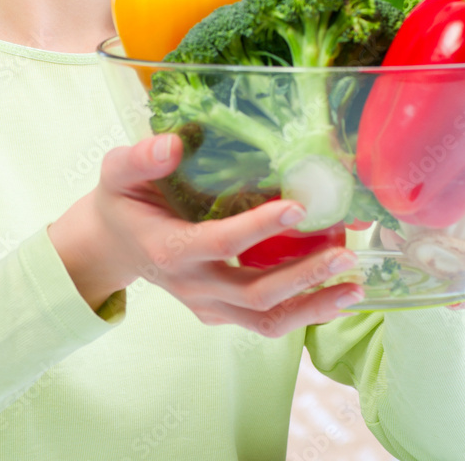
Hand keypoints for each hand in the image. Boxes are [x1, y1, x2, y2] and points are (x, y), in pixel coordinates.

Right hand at [47, 134, 363, 336]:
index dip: (258, 228)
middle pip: (255, 294)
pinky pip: (263, 321)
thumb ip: (141, 158)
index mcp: (169, 249)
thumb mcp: (117, 171)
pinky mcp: (218, 311)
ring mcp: (206, 304)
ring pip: (265, 319)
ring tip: (353, 284)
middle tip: (344, 254)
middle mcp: (191, 285)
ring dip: (312, 305)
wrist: (110, 246)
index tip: (296, 207)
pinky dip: (302, 311)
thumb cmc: (121, 201)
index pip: (220, 243)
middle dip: (304, 276)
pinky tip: (335, 294)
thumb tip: (174, 144)